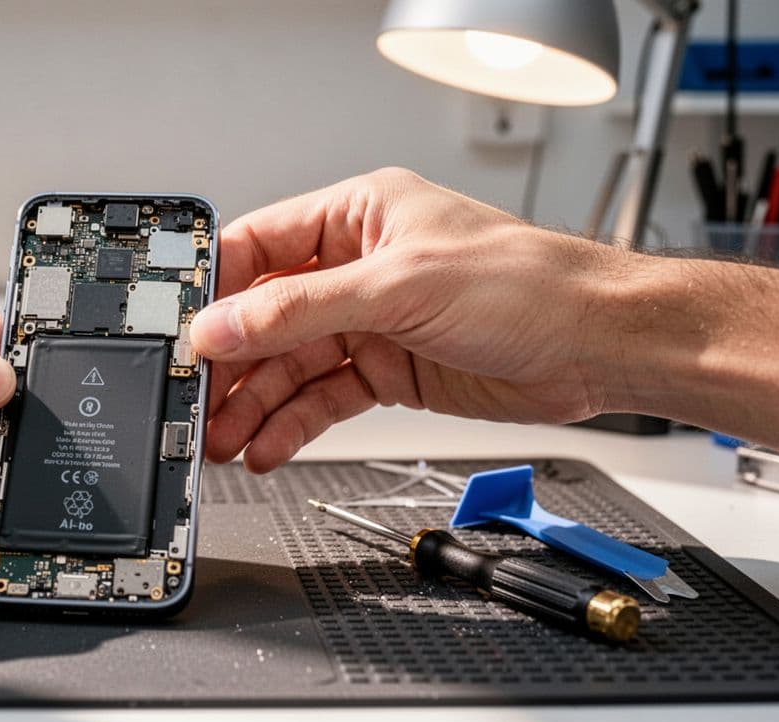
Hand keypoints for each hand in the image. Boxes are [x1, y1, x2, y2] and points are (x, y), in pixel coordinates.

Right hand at [191, 168, 625, 471]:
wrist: (597, 348)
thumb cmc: (525, 286)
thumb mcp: (397, 289)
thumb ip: (299, 310)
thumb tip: (222, 326)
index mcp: (357, 216)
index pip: (259, 248)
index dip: (215, 292)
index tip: (181, 334)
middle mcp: (357, 268)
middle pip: (267, 319)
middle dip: (231, 366)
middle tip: (197, 405)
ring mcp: (371, 323)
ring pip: (291, 367)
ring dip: (255, 406)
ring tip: (223, 442)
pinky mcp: (387, 371)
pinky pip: (323, 399)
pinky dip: (294, 426)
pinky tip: (267, 448)